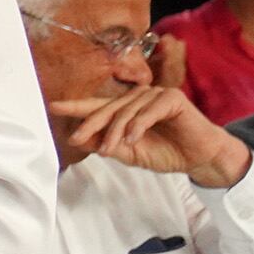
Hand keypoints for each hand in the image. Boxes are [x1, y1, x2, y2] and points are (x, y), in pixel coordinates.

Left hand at [52, 36, 252, 187]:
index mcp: (126, 109)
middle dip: (90, 125)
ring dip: (115, 132)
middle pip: (107, 109)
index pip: (97, 106)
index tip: (53, 107)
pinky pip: (148, 111)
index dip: (75, 107)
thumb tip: (79, 140)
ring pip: (125, 112)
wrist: (199, 158)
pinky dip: (138, 126)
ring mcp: (155, 95)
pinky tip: (133, 139)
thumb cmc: (166, 153)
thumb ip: (107, 146)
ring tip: (111, 150)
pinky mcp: (172, 98)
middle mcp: (138, 97)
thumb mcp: (130, 154)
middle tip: (76, 138)